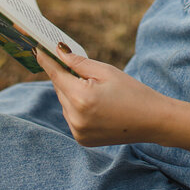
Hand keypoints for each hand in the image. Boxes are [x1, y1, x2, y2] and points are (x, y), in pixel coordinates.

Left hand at [36, 46, 170, 146]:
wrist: (152, 120)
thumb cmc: (132, 91)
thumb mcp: (106, 71)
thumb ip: (79, 62)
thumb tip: (59, 52)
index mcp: (82, 98)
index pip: (56, 75)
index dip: (47, 61)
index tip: (37, 49)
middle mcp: (76, 118)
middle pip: (60, 89)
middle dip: (66, 76)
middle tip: (78, 68)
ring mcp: (78, 131)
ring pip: (65, 103)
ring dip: (72, 93)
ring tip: (96, 91)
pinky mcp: (82, 139)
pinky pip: (71, 117)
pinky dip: (77, 108)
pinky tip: (96, 105)